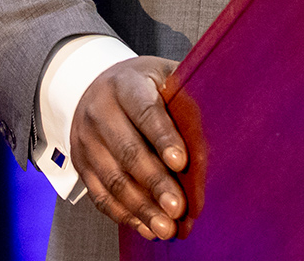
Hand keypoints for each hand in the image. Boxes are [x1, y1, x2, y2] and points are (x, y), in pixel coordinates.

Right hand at [71, 55, 189, 240]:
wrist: (95, 86)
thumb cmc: (141, 85)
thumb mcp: (161, 75)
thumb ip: (185, 93)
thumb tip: (222, 114)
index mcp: (125, 85)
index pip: (145, 111)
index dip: (164, 138)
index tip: (182, 163)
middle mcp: (100, 112)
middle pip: (128, 151)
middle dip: (155, 183)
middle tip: (177, 208)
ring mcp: (86, 140)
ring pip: (113, 179)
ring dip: (141, 208)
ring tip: (166, 227)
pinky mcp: (81, 164)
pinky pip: (100, 195)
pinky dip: (124, 215)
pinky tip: (146, 227)